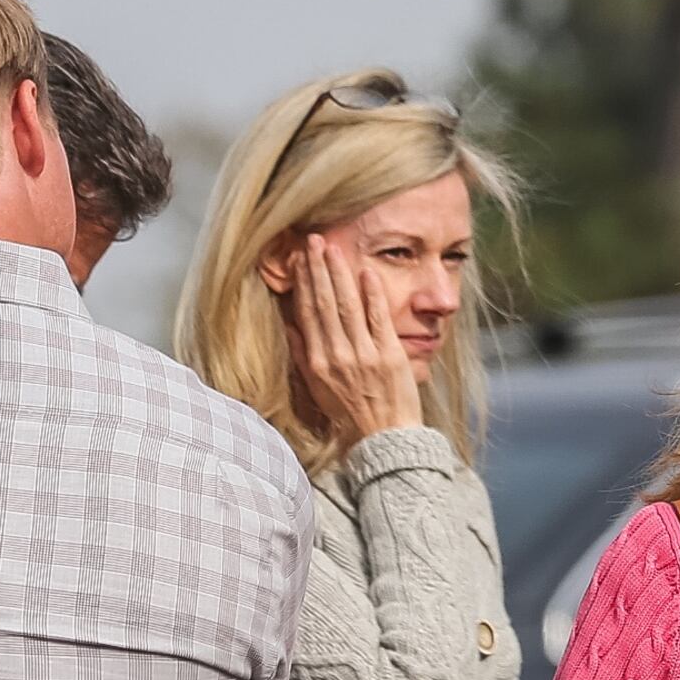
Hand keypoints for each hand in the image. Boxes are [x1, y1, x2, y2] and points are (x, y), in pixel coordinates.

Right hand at [287, 239, 423, 445]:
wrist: (383, 439)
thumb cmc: (350, 414)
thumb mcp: (317, 388)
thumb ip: (302, 355)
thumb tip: (290, 326)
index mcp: (316, 362)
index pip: (306, 313)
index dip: (302, 284)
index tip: (297, 259)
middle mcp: (336, 356)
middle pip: (323, 303)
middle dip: (317, 269)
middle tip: (313, 240)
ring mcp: (363, 355)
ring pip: (347, 306)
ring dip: (339, 274)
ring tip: (332, 248)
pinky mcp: (389, 356)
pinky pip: (378, 319)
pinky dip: (372, 294)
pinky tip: (365, 272)